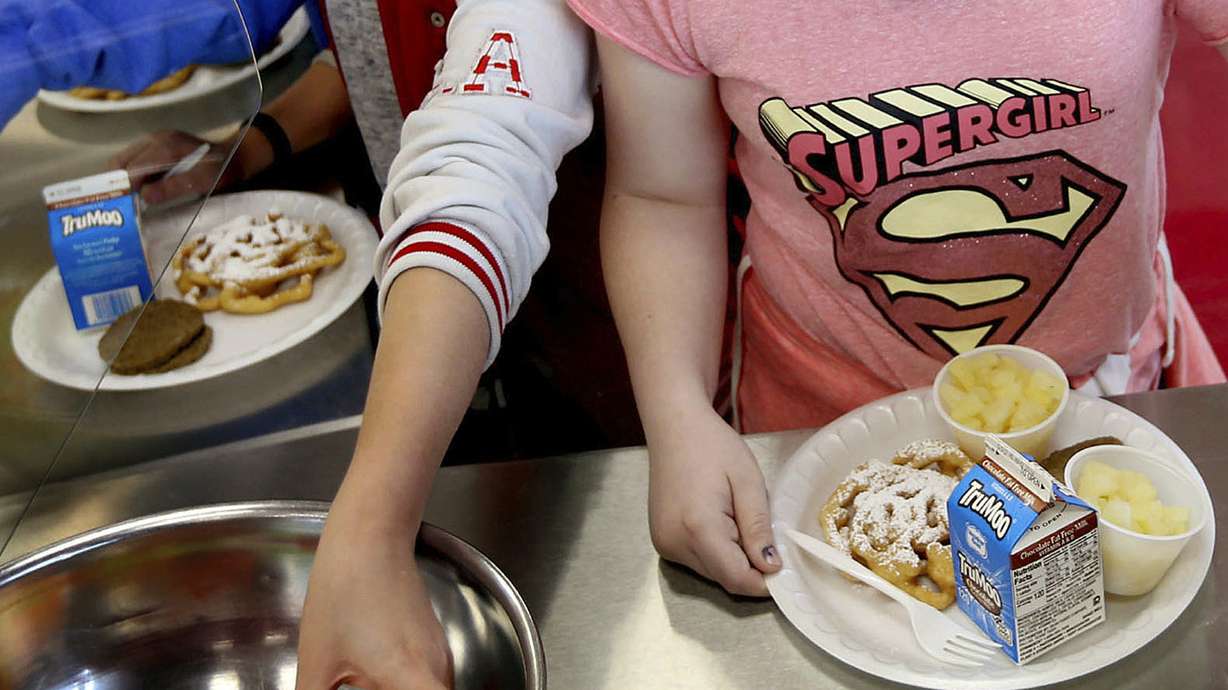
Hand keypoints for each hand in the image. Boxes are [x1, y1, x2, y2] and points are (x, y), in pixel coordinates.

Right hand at [109, 131, 237, 205]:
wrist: (234, 157)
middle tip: (119, 208)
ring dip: (121, 181)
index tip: (122, 209)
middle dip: (116, 185)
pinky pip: (132, 161)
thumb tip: (145, 196)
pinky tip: (136, 193)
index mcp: (166, 146)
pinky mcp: (154, 146)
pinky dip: (129, 177)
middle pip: (121, 162)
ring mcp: (153, 140)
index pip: (133, 168)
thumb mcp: (202, 181)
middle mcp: (155, 139)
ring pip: (123, 161)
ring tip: (126, 202)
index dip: (124, 189)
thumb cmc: (221, 170)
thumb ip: (174, 187)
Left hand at [296, 480, 452, 689]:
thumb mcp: (318, 663)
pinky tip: (371, 683)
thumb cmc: (344, 590)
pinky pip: (428, 682)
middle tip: (358, 689)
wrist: (370, 536)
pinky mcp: (432, 642)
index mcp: (410, 678)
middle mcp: (436, 669)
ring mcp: (438, 654)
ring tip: (360, 684)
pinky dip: (408, 689)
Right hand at [646, 404, 780, 595]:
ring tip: (737, 519)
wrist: (674, 426)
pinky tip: (718, 520)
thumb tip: (771, 567)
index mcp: (698, 528)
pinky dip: (715, 551)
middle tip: (764, 535)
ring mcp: (664, 543)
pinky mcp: (661, 540)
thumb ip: (758, 527)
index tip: (784, 570)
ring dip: (732, 559)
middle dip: (750, 567)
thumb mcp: (748, 481)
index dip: (764, 583)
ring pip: (710, 572)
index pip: (736, 578)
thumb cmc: (712, 445)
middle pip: (723, 578)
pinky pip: (696, 560)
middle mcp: (675, 543)